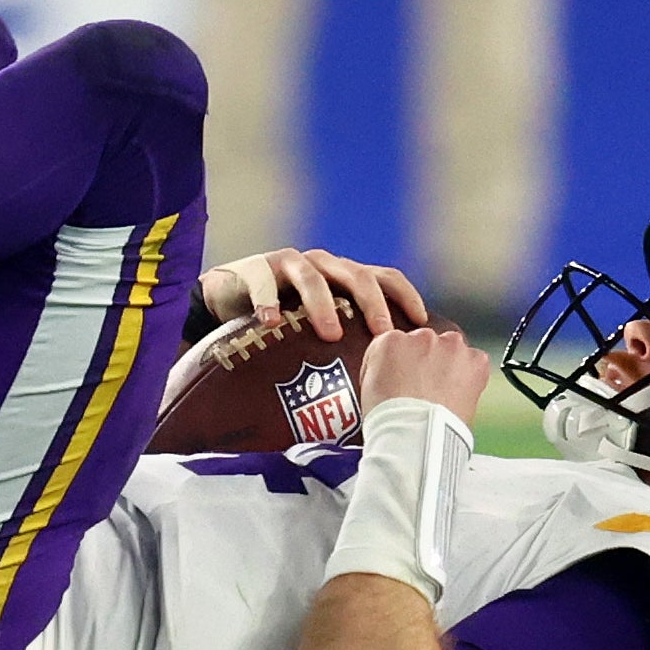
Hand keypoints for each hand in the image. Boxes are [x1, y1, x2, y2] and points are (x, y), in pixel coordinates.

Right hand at [199, 248, 427, 341]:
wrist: (228, 299)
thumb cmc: (284, 321)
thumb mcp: (322, 327)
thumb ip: (350, 342)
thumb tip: (388, 384)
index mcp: (345, 276)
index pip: (385, 278)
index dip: (405, 296)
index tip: (421, 322)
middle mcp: (323, 265)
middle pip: (356, 275)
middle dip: (372, 303)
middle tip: (381, 333)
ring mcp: (290, 265)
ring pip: (313, 278)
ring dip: (324, 305)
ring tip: (330, 334)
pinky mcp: (256, 270)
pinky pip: (264, 284)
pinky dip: (268, 302)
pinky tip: (271, 323)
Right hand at [357, 328, 488, 426]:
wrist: (415, 435)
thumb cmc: (388, 420)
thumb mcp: (367, 388)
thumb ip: (382, 368)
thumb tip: (392, 371)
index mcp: (390, 341)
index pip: (398, 345)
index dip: (401, 366)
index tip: (404, 381)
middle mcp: (421, 337)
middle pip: (426, 344)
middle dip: (426, 364)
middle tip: (424, 392)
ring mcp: (450, 347)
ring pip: (452, 350)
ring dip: (449, 367)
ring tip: (444, 396)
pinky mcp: (474, 360)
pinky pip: (476, 362)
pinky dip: (472, 376)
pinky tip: (460, 395)